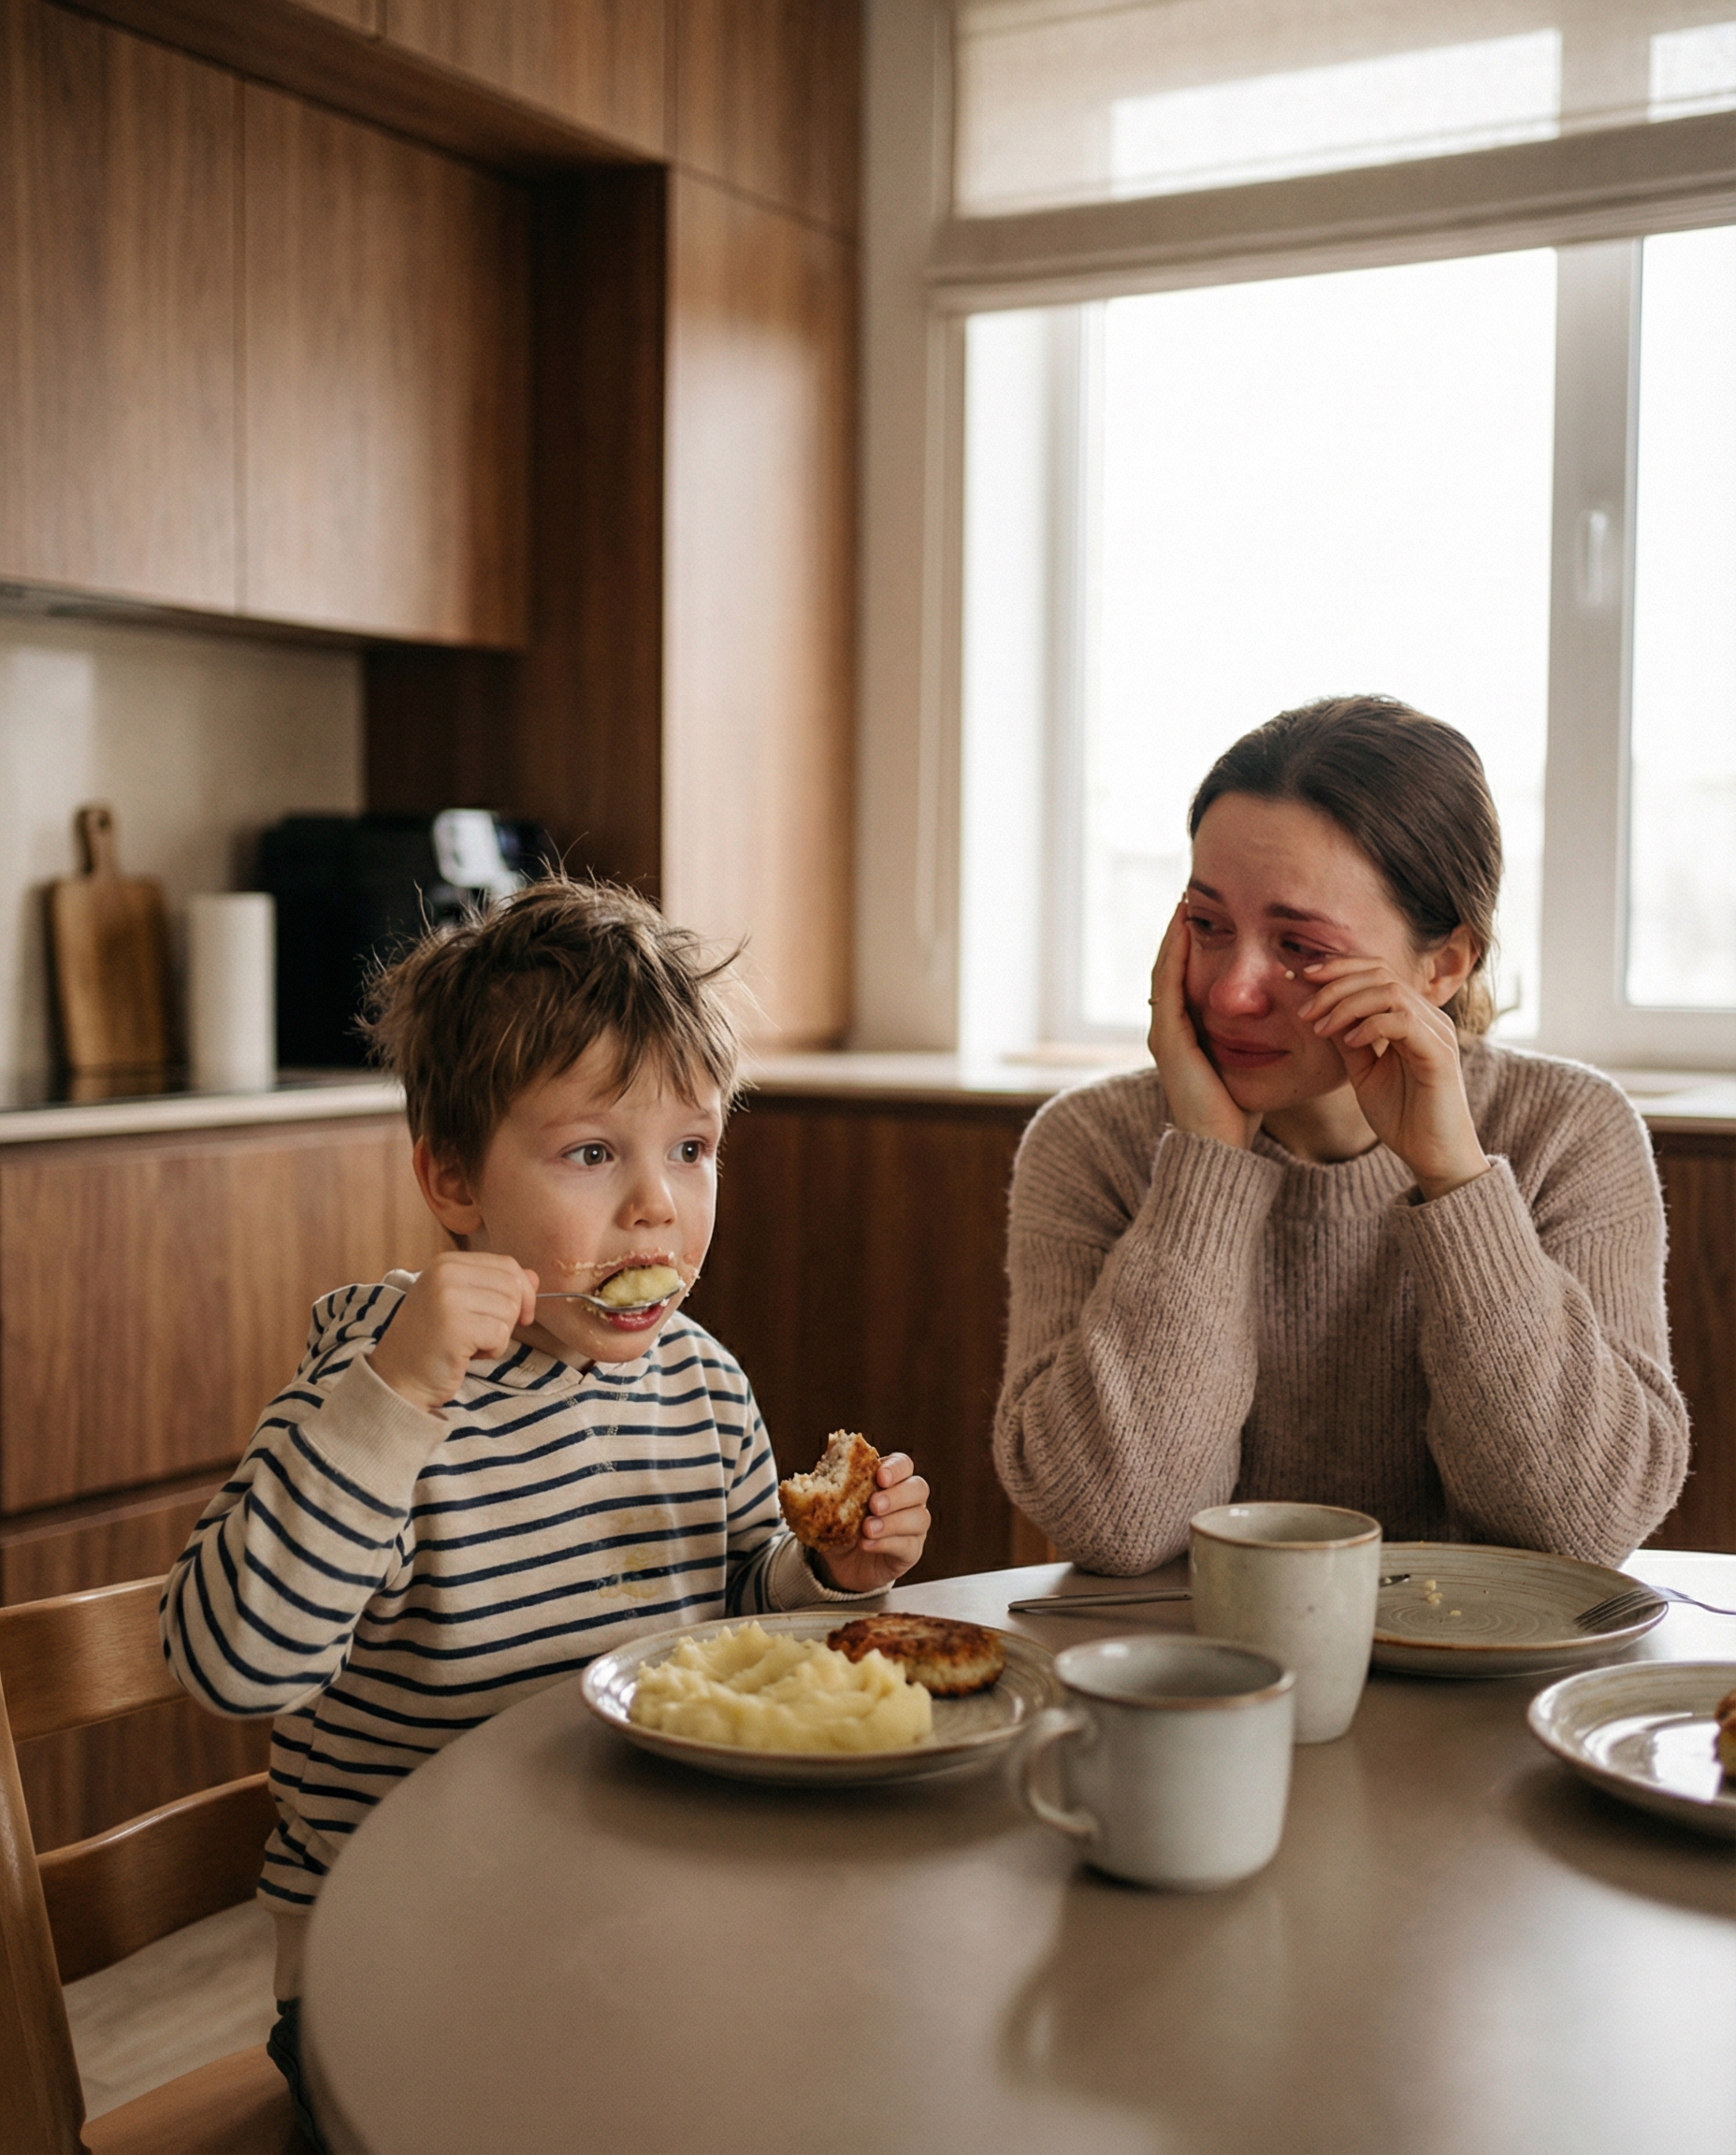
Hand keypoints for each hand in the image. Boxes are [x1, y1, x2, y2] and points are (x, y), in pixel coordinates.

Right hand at [369, 1250, 539, 1412]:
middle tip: (483, 1334)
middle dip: (510, 1317)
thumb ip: (496, 1286)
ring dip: (499, 1336)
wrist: (398, 1377)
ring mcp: (447, 1298)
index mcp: (447, 1262)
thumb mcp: (463, 1303)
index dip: (522, 1293)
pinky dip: (492, 1351)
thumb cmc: (433, 1341)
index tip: (516, 1316)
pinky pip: (500, 1335)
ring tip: (469, 1343)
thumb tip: (534, 1277)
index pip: (508, 1265)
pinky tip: (466, 1354)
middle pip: (513, 1287)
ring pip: (510, 1311)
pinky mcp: (453, 1326)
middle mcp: (445, 1273)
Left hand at [813, 1454, 930, 1592]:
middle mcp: (909, 1500)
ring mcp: (914, 1527)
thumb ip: (828, 1492)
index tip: (879, 1476)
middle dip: (896, 1495)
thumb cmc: (839, 1526)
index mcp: (890, 1480)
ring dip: (892, 1522)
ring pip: (919, 1518)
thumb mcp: (830, 1507)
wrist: (840, 1564)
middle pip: (919, 1488)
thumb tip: (807, 1481)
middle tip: (873, 1505)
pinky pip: (908, 1545)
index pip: (903, 1464)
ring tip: (867, 1529)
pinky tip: (866, 1544)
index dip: (895, 1468)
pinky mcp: (911, 1551)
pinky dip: (886, 1543)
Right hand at [1148, 899, 1260, 1149]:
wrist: (1219, 1148)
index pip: (1182, 982)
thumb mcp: (1247, 1067)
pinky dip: (1174, 955)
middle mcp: (1167, 1031)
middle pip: (1169, 971)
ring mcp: (1164, 1034)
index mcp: (1184, 1037)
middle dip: (1177, 935)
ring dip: (1173, 937)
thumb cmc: (1238, 1114)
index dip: (1189, 950)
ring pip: (1165, 972)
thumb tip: (1282, 1023)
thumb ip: (1253, 1044)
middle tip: (1186, 899)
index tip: (1201, 918)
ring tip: (1182, 904)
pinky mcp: (1169, 1039)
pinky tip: (1183, 930)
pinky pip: (1168, 986)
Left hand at [1298, 959, 1490, 1199]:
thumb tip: (1319, 1010)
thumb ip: (1347, 1040)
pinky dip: (1370, 1025)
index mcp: (1412, 1017)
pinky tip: (1349, 1042)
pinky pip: (1403, 1021)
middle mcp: (1429, 1017)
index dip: (1339, 968)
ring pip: (1391, 991)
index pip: (1377, 971)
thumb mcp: (1363, 1071)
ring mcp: (1438, 1033)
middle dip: (1336, 984)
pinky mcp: (1440, 1054)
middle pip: (1381, 973)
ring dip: (1347, 1004)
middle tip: (1305, 1009)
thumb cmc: (1402, 1116)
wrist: (1432, 1156)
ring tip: (1321, 1028)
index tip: (1302, 976)